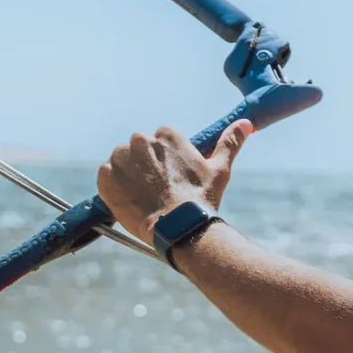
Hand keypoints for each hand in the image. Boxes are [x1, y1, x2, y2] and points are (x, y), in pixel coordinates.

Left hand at [97, 120, 251, 241]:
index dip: (166, 161)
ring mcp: (121, 158)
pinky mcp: (106, 177)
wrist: (180, 227)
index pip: (161, 141)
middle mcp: (140, 141)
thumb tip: (246, 124)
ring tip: (145, 196)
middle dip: (146, 167)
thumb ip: (230, 143)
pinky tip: (131, 199)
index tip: (172, 177)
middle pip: (139, 151)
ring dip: (129, 175)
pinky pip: (106, 176)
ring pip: (122, 162)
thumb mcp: (219, 169)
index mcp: (166, 135)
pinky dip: (114, 186)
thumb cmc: (201, 199)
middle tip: (159, 190)